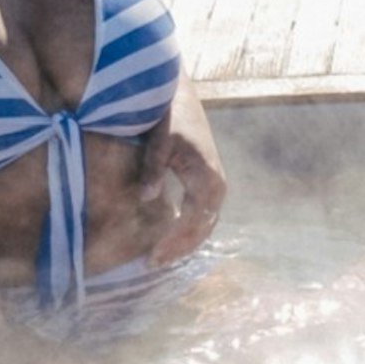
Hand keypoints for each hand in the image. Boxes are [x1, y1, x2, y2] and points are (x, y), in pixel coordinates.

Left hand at [146, 117, 226, 265]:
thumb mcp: (160, 143)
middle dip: (179, 249)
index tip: (152, 258)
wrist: (180, 99)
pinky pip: (203, 215)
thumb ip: (153, 170)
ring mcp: (216, 185)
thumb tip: (146, 198)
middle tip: (154, 264)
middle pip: (202, 229)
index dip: (173, 243)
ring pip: (205, 225)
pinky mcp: (210, 182)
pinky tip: (172, 239)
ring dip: (185, 243)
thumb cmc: (170, 119)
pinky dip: (189, 231)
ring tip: (161, 257)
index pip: (192, 223)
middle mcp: (217, 186)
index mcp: (208, 179)